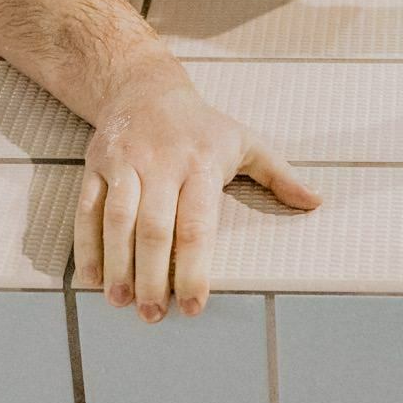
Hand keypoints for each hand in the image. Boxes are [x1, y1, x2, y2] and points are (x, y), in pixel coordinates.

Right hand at [75, 82, 319, 322]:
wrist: (145, 87)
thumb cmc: (201, 126)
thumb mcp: (244, 141)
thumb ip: (279, 174)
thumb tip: (315, 201)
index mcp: (201, 163)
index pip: (197, 224)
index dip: (194, 269)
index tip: (193, 305)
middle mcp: (161, 163)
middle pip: (154, 228)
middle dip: (151, 276)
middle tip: (153, 315)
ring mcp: (125, 163)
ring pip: (117, 220)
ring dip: (117, 265)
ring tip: (121, 301)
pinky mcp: (97, 164)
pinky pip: (87, 208)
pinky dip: (87, 245)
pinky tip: (92, 277)